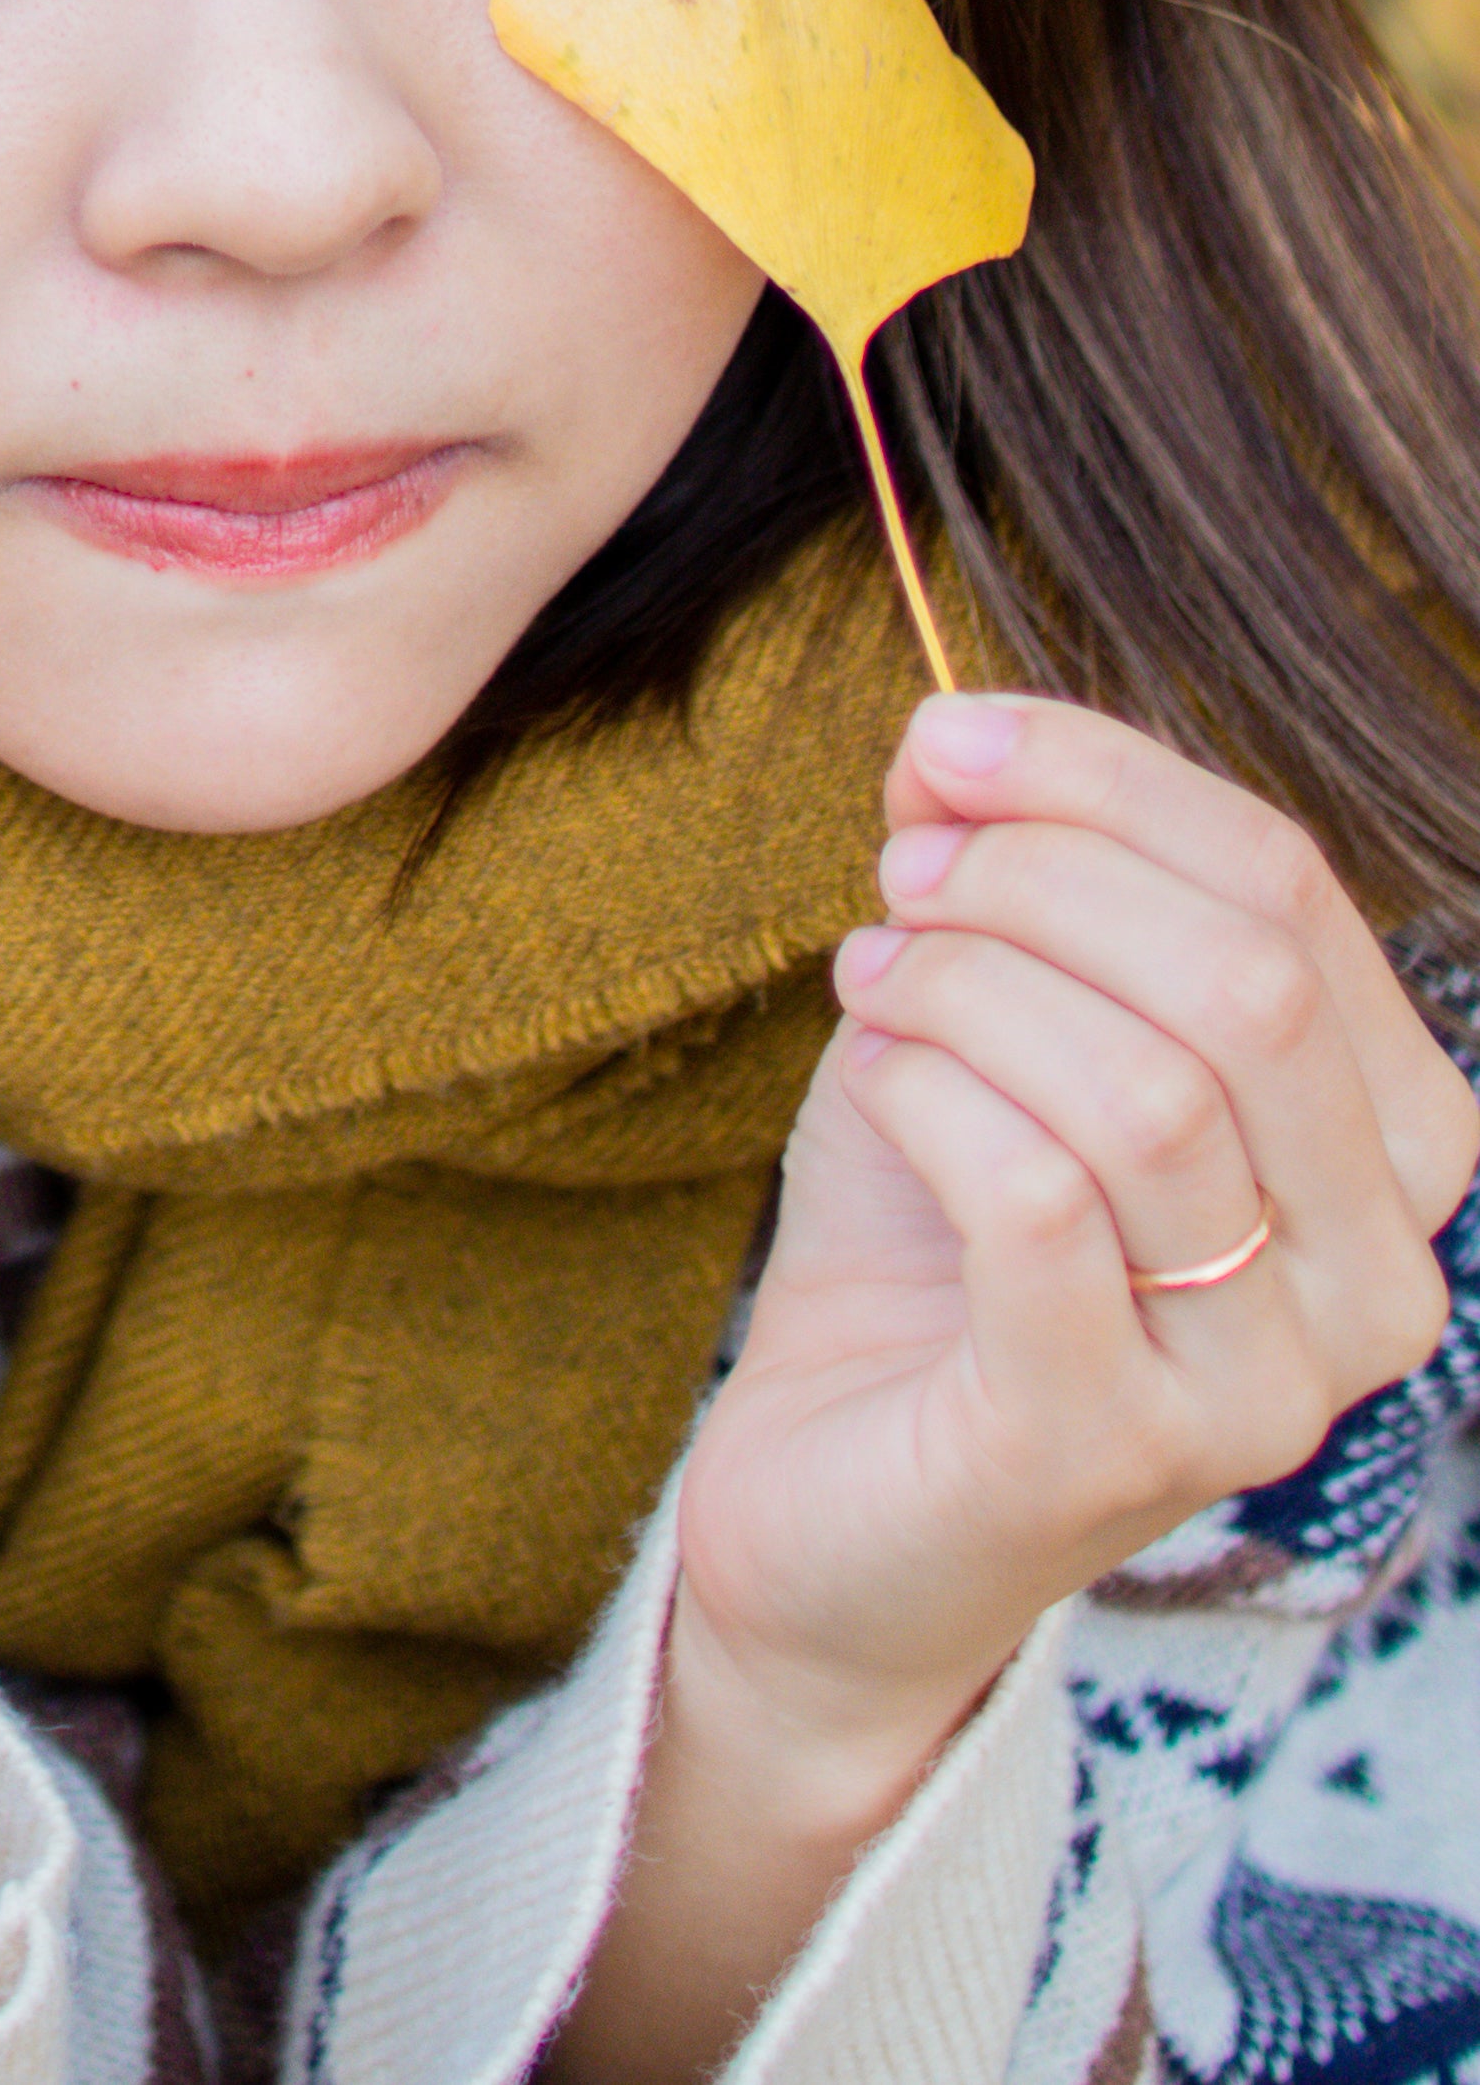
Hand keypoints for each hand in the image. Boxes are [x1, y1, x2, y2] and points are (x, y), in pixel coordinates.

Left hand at [556, 699, 1471, 2084]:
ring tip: (876, 976)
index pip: (1293, 893)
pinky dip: (927, 1090)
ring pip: (1143, 1088)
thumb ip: (1008, 871)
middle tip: (904, 874)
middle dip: (1039, 879)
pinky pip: (1036, 1198)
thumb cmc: (941, 1240)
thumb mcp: (992, 1014)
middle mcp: (1375, 1283)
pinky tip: (870, 1075)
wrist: (832, 1490)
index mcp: (1390, 1149)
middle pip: (1243, 982)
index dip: (1108, 780)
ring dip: (968, 983)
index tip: (948, 741)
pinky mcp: (1113, 1450)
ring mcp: (1262, 1389)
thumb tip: (956, 732)